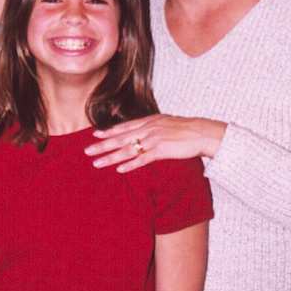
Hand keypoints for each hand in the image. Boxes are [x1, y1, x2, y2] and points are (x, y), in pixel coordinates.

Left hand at [85, 114, 225, 171]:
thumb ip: (153, 126)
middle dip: (102, 145)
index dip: (109, 132)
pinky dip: (130, 165)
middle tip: (87, 151)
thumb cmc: (187, 129)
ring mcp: (153, 139)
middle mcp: (148, 129)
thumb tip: (144, 130)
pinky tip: (119, 169)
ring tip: (96, 163)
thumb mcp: (166, 123)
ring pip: (127, 150)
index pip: (124, 127)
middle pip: (120, 138)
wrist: (203, 132)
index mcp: (149, 121)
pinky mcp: (161, 151)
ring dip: (110, 157)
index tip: (95, 135)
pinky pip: (142, 159)